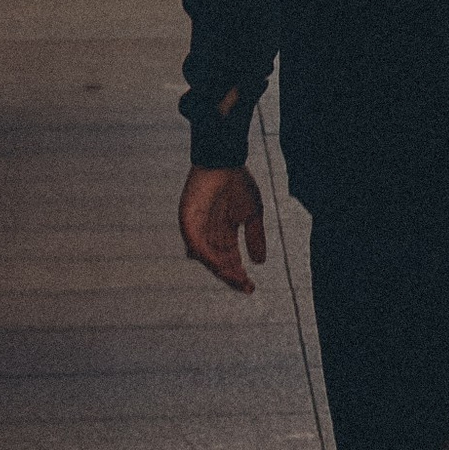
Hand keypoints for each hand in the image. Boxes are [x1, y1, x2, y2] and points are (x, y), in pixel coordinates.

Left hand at [179, 163, 265, 290]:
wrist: (225, 161)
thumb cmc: (238, 183)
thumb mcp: (253, 213)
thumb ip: (255, 237)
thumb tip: (260, 262)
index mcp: (223, 234)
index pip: (229, 260)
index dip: (238, 275)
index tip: (251, 288)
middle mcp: (208, 235)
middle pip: (217, 263)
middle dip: (231, 276)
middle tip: (244, 286)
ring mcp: (196, 229)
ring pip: (206, 257)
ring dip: (220, 269)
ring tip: (234, 278)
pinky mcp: (188, 220)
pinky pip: (194, 243)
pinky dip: (206, 254)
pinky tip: (219, 263)